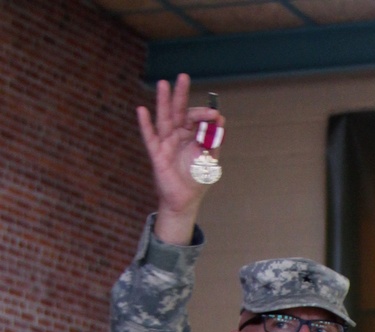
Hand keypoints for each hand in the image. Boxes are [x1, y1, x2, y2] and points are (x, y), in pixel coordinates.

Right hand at [136, 74, 225, 244]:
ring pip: (164, 118)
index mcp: (191, 135)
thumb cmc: (196, 179)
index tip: (214, 115)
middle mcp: (178, 135)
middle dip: (181, 94)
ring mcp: (166, 142)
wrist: (185, 200)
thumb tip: (220, 120)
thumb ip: (213, 141)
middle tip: (183, 76)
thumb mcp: (209, 159)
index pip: (196, 118)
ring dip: (163, 102)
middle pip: (178, 111)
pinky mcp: (157, 153)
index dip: (204, 115)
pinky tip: (142, 110)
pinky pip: (150, 137)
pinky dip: (145, 124)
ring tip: (163, 84)